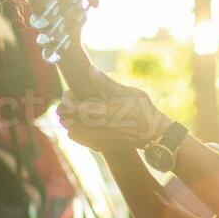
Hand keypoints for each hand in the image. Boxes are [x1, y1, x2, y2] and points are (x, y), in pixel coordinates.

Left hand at [56, 69, 170, 150]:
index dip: (67, 97)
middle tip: (73, 99)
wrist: (154, 135)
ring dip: (69, 120)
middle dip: (65, 108)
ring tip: (78, 111)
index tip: (72, 91)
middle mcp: (97, 129)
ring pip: (70, 131)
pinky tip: (86, 122)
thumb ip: (107, 83)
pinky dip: (76, 130)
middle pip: (66, 120)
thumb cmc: (144, 111)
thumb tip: (90, 70)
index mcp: (103, 114)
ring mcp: (98, 140)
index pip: (71, 107)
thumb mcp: (130, 93)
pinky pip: (79, 139)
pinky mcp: (100, 147)